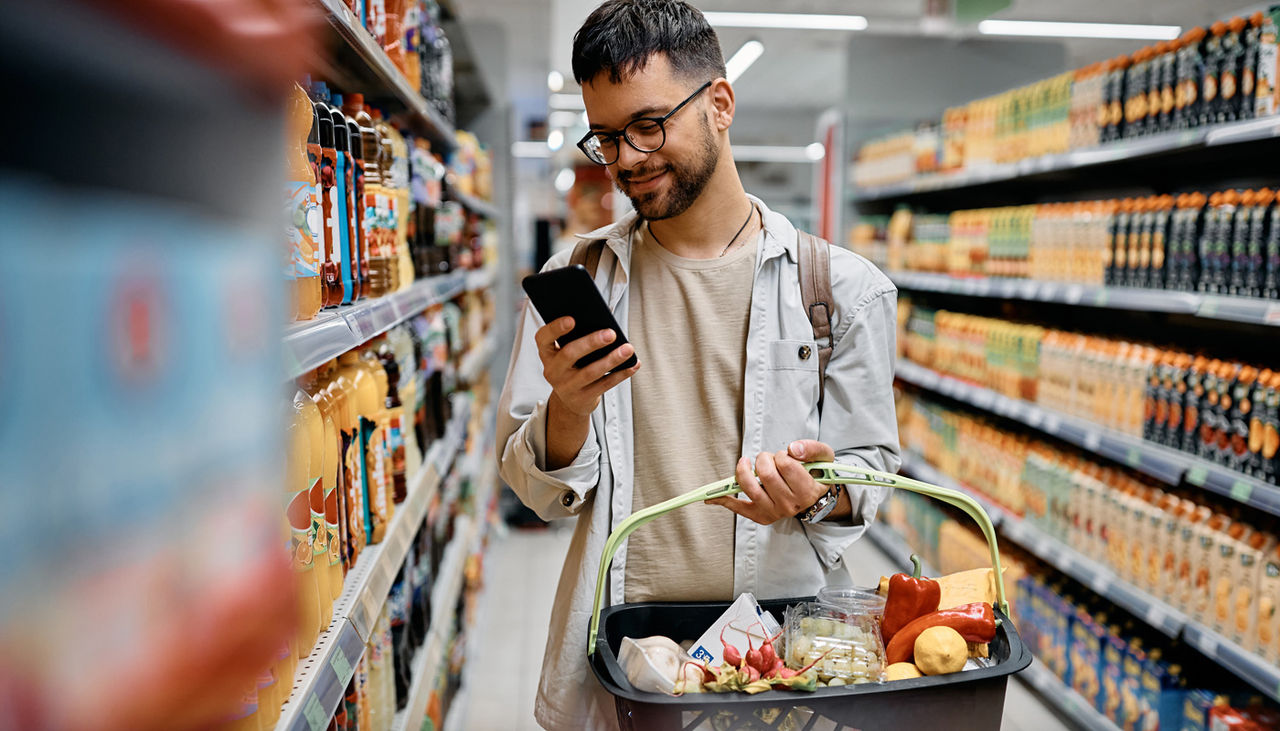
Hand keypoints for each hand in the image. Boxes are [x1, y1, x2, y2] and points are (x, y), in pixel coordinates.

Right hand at [535, 316, 639, 416]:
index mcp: (547, 353)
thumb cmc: (572, 366)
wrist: (569, 400)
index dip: (556, 328)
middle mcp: (552, 370)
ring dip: (611, 359)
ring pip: (590, 372)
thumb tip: (603, 325)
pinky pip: (604, 385)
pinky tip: (633, 364)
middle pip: (569, 354)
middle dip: (591, 342)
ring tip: (628, 349)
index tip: (572, 319)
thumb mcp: (565, 352)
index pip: (543, 338)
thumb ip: (576, 338)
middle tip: (611, 333)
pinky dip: (621, 374)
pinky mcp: (582, 398)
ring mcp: (566, 387)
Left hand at [707, 440, 835, 524]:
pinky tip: (711, 498)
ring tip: (747, 464)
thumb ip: (812, 449)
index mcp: (807, 491)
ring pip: (750, 487)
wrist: (815, 495)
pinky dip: (724, 501)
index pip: (786, 465)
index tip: (785, 457)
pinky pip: (739, 508)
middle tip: (770, 459)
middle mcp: (790, 505)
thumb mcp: (824, 456)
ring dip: (744, 470)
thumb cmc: (816, 473)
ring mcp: (774, 512)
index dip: (782, 455)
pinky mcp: (760, 516)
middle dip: (764, 459)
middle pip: (766, 474)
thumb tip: (792, 449)